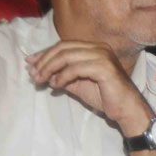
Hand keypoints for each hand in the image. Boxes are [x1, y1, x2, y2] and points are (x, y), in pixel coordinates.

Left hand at [27, 41, 152, 136]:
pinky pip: (75, 68)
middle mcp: (99, 48)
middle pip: (63, 48)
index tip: (30, 63)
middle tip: (33, 75)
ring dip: (49, 68)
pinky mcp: (104, 68)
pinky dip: (62, 76)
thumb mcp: (77, 83)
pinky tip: (56, 85)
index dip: (44, 53)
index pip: (64, 45)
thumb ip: (61, 75)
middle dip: (44, 61)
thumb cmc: (104, 96)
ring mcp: (103, 56)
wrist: (126, 109)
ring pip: (67, 56)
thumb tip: (38, 71)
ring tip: (41, 81)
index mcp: (94, 48)